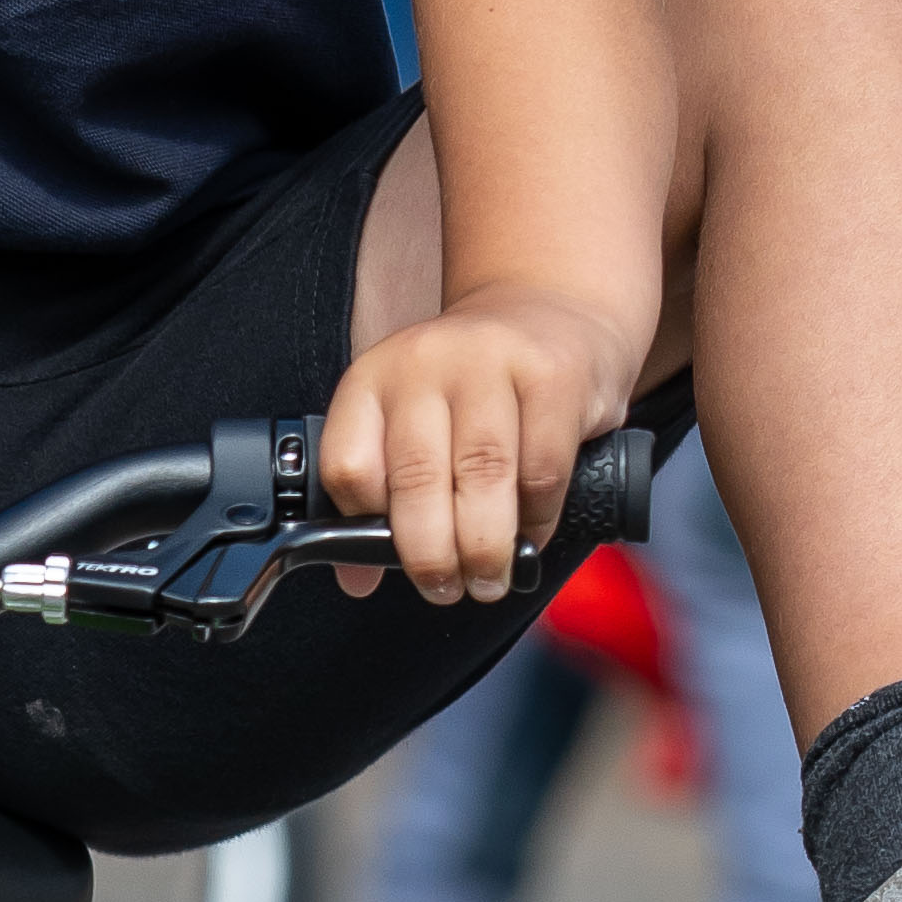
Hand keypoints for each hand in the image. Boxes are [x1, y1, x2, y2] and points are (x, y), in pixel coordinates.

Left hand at [319, 283, 626, 605]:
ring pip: (481, 477)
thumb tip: (357, 577)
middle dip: (431, 555)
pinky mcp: (551, 375)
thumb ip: (383, 492)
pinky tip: (532, 535)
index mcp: (372, 379)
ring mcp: (489, 362)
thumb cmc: (475, 389)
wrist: (552, 312)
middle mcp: (423, 363)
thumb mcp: (413, 424)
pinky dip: (537, 518)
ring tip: (488, 580)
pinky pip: (541, 469)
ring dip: (484, 547)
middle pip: (416, 478)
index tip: (389, 563)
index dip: (364, 526)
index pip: (349, 464)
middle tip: (447, 589)